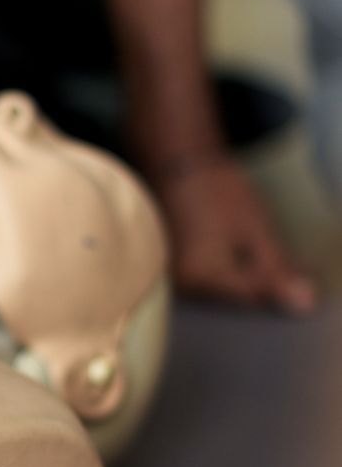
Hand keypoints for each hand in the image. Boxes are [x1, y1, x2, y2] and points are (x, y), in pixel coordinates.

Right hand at [153, 155, 315, 313]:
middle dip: (250, 274)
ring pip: (216, 288)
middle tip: (247, 236)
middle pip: (233, 295)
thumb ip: (277, 270)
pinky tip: (212, 240)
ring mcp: (168, 278)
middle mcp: (179, 284)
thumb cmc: (215, 190)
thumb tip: (302, 304)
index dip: (272, 275)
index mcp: (204, 276)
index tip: (267, 246)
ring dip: (231, 270)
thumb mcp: (256, 227)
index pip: (254, 296)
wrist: (173, 162)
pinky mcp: (165, 268)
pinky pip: (199, 279)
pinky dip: (213, 266)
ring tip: (225, 234)